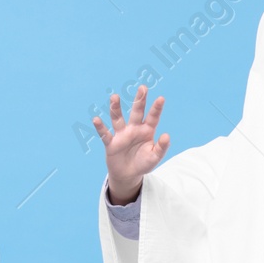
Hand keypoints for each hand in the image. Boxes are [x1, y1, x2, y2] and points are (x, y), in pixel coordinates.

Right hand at [94, 85, 168, 205]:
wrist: (128, 174)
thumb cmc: (143, 163)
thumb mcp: (155, 157)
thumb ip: (161, 147)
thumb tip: (167, 135)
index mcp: (146, 131)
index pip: (152, 118)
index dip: (156, 109)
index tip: (161, 98)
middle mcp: (134, 129)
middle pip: (136, 112)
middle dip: (139, 100)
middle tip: (143, 88)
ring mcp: (121, 134)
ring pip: (118, 118)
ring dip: (116, 108)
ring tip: (115, 97)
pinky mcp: (111, 142)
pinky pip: (104, 133)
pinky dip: (100, 127)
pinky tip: (96, 119)